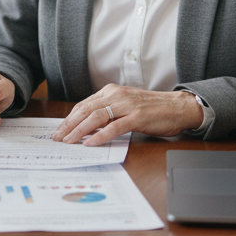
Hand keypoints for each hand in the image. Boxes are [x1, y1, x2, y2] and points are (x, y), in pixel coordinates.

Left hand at [51, 85, 203, 145]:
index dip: (69, 118)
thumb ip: (108, 112)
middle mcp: (116, 95)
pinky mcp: (137, 117)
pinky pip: (114, 127)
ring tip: (69, 141)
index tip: (60, 130)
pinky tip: (91, 144)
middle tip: (57, 138)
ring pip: (96, 117)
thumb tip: (87, 127)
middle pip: (85, 110)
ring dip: (80, 131)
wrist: (177, 106)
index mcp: (111, 91)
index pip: (84, 105)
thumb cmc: (152, 109)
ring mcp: (127, 105)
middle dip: (69, 125)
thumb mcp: (125, 105)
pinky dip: (100, 136)